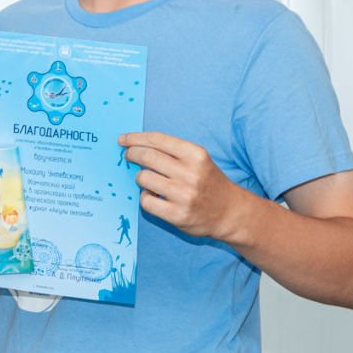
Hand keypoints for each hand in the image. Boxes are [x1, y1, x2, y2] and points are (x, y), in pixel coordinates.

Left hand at [118, 131, 248, 241]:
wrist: (230, 212)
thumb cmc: (209, 182)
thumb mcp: (198, 160)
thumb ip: (172, 152)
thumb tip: (136, 145)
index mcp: (196, 154)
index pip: (158, 140)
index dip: (135, 138)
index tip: (122, 139)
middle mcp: (190, 173)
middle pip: (147, 156)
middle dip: (132, 154)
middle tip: (128, 156)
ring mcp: (183, 195)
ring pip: (143, 178)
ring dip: (141, 178)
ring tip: (149, 181)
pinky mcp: (177, 214)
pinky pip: (146, 201)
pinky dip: (145, 197)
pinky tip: (154, 196)